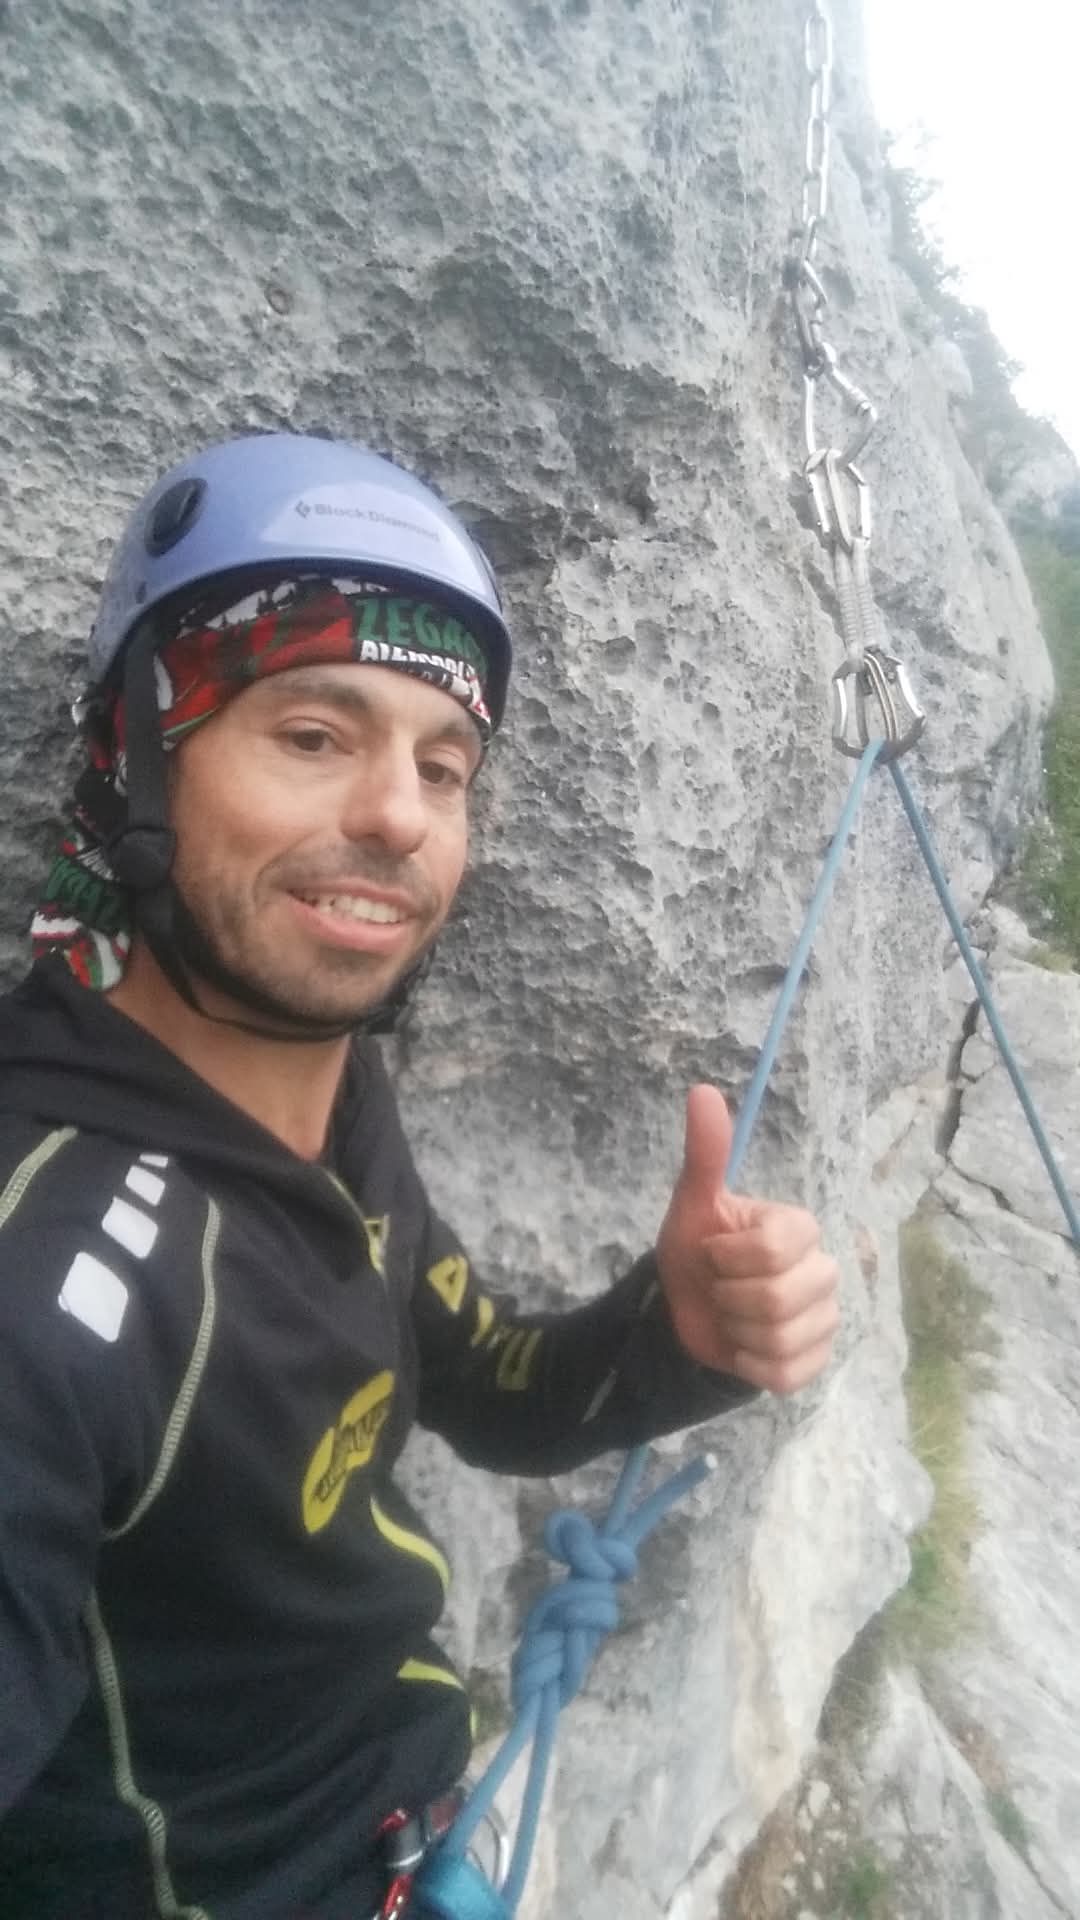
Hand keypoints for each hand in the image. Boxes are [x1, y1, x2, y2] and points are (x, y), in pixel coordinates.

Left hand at [655, 1084, 839, 1392]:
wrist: (684, 1313)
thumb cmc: (695, 1255)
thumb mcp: (693, 1205)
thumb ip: (705, 1154)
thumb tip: (701, 1091)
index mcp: (799, 1228)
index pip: (776, 1247)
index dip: (730, 1257)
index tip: (714, 1255)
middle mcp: (824, 1270)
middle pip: (778, 1298)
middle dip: (729, 1297)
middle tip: (720, 1290)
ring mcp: (826, 1319)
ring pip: (781, 1338)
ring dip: (736, 1331)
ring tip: (730, 1317)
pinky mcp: (815, 1361)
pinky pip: (786, 1374)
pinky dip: (749, 1365)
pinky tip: (741, 1348)